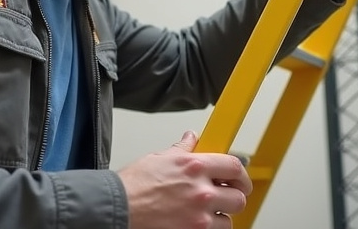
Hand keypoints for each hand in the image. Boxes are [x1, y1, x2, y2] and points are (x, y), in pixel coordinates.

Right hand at [118, 131, 251, 228]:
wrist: (117, 208)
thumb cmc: (133, 185)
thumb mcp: (160, 158)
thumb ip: (182, 149)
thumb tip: (192, 138)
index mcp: (195, 166)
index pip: (234, 167)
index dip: (240, 174)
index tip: (238, 178)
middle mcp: (201, 191)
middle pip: (239, 197)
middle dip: (233, 196)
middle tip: (225, 196)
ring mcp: (199, 216)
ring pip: (228, 220)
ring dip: (220, 216)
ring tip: (207, 211)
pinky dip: (209, 228)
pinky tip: (197, 221)